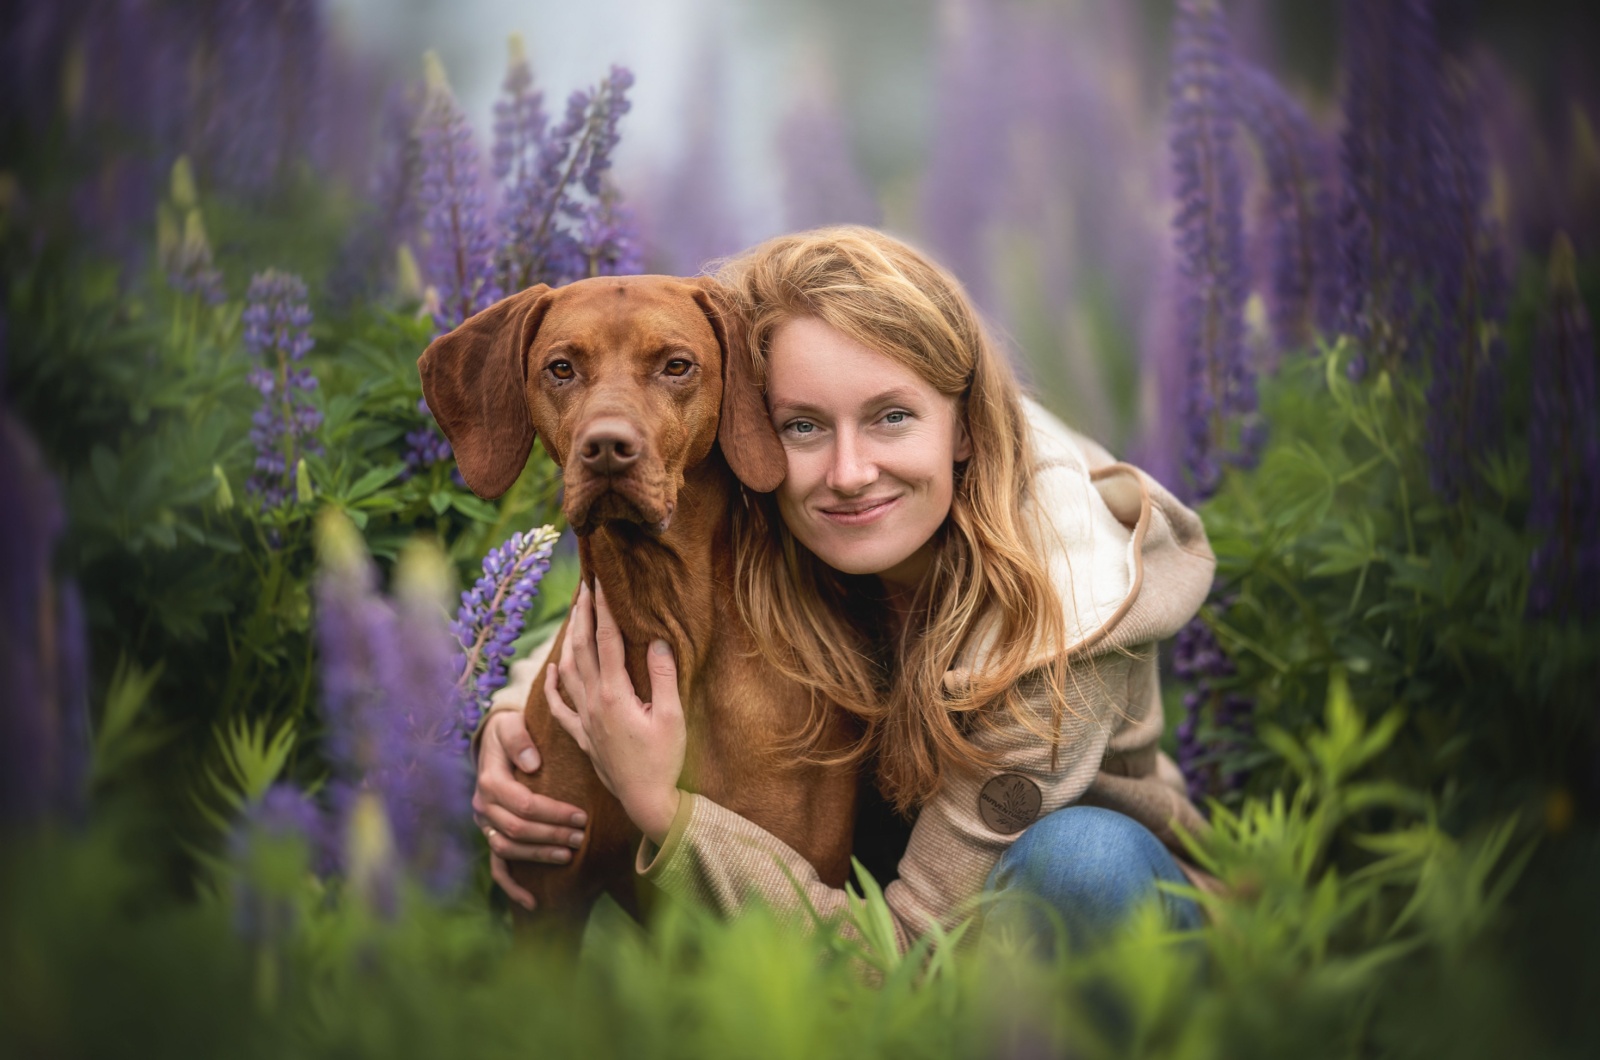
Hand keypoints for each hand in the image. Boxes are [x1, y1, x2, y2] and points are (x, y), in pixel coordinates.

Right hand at [471, 709, 588, 910]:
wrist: (496, 740)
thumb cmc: (511, 731)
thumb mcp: (512, 725)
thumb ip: (520, 740)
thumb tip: (532, 764)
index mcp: (490, 780)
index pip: (522, 803)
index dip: (552, 813)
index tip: (581, 816)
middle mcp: (483, 806)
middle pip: (517, 829)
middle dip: (551, 835)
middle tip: (581, 836)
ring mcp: (485, 825)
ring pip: (509, 849)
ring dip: (539, 856)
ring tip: (569, 855)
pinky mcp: (491, 836)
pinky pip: (497, 867)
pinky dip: (513, 887)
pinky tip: (533, 902)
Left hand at [547, 580, 685, 843]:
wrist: (646, 801)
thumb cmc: (665, 760)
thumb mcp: (672, 717)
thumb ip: (663, 677)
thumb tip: (657, 640)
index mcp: (615, 695)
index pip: (606, 641)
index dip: (604, 610)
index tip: (602, 583)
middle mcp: (594, 703)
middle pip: (582, 648)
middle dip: (582, 615)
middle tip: (585, 587)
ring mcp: (585, 720)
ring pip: (568, 670)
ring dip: (569, 640)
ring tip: (573, 616)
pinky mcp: (583, 736)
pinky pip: (560, 705)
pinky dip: (553, 683)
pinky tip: (552, 668)